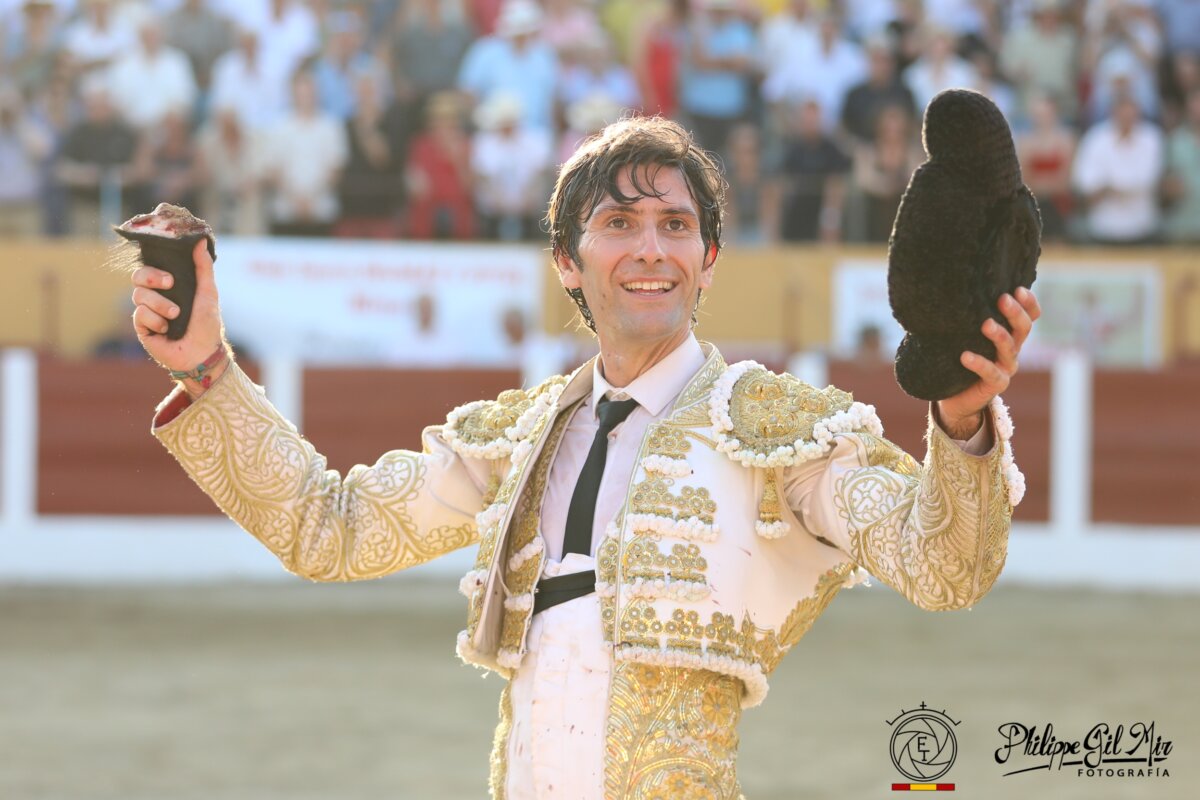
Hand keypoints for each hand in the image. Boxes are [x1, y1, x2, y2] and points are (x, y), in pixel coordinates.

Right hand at [131, 238, 227, 389]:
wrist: (202, 353)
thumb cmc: (207, 324)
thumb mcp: (208, 292)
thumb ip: (203, 267)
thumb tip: (201, 240)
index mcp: (170, 287)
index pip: (151, 267)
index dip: (154, 267)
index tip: (171, 276)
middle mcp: (156, 297)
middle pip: (138, 277)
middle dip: (152, 278)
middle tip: (168, 284)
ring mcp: (147, 312)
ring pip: (138, 296)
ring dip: (160, 304)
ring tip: (175, 315)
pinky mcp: (142, 328)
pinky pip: (139, 315)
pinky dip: (155, 321)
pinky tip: (166, 329)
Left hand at [936, 287, 1041, 437]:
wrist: (955, 397)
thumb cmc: (958, 360)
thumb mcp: (965, 336)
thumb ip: (966, 319)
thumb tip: (947, 292)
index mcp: (1010, 334)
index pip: (1029, 316)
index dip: (1028, 303)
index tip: (1018, 288)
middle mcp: (1012, 349)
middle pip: (1023, 328)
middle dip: (1015, 313)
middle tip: (1002, 299)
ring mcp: (1006, 367)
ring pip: (1010, 349)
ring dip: (999, 335)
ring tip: (986, 324)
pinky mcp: (996, 384)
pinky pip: (991, 373)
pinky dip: (979, 363)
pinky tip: (965, 356)